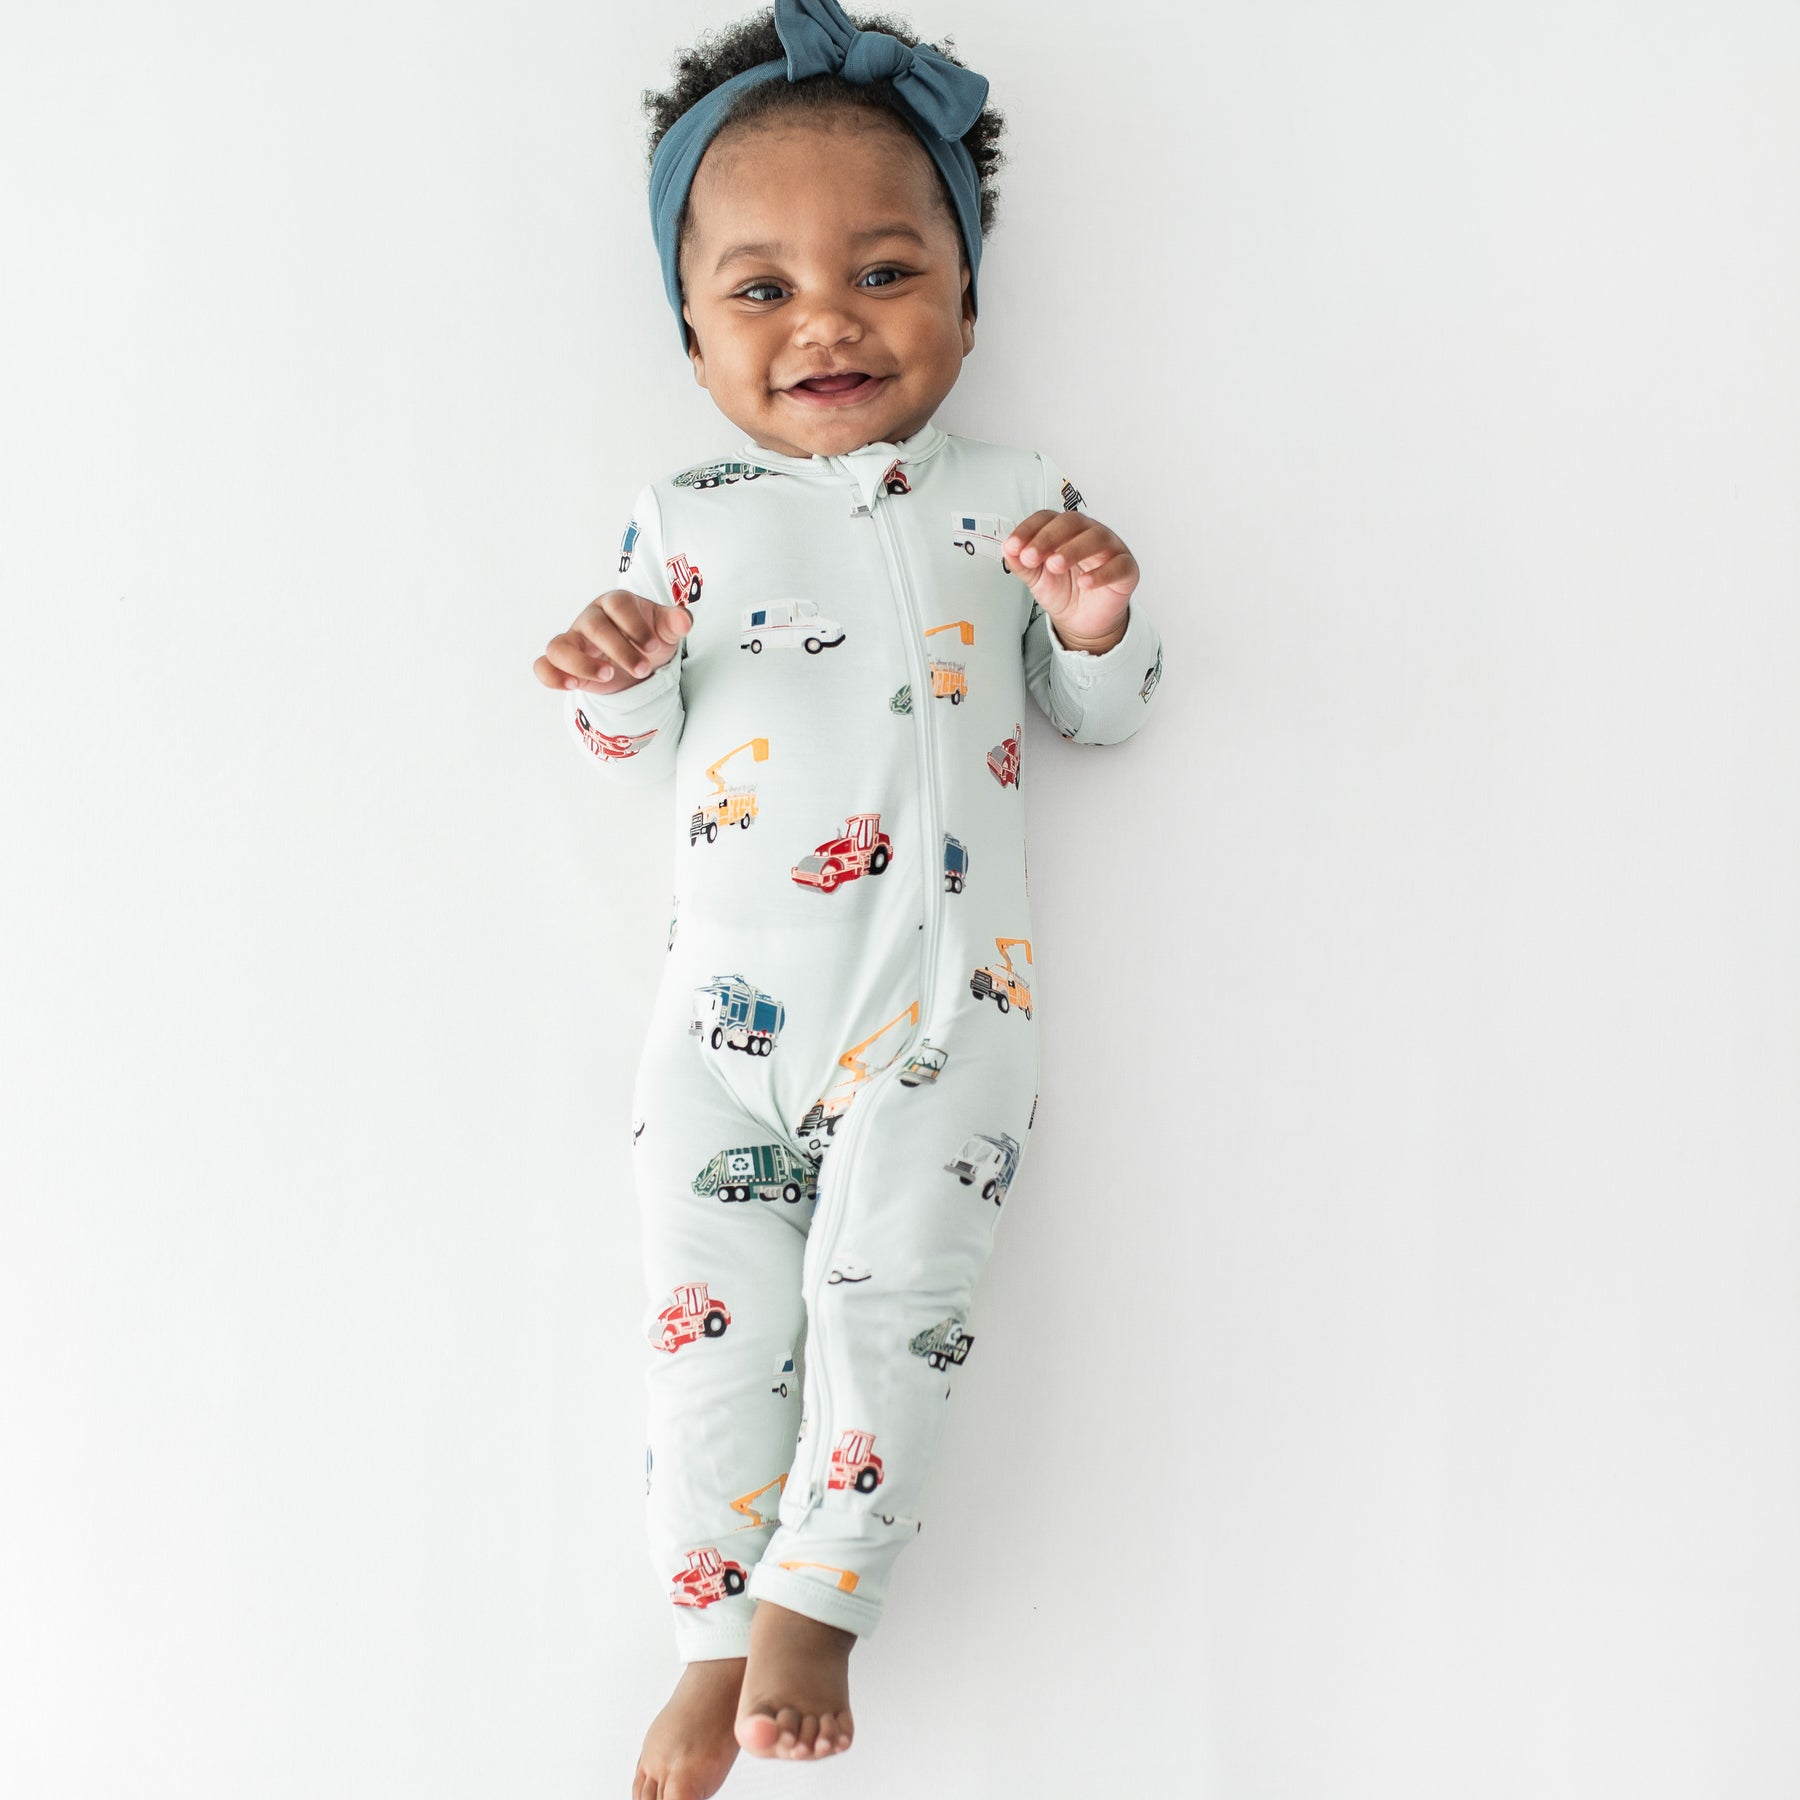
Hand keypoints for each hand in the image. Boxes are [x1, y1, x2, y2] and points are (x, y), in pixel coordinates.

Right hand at [534, 590, 691, 695]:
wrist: (638, 660)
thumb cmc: (649, 637)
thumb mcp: (666, 631)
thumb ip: (675, 623)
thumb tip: (685, 621)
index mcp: (616, 603)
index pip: (618, 605)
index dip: (634, 625)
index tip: (652, 647)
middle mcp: (590, 618)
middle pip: (593, 626)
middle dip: (619, 650)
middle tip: (643, 670)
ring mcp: (573, 640)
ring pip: (560, 645)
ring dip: (581, 663)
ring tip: (608, 677)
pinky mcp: (562, 663)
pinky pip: (544, 666)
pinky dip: (552, 676)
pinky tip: (572, 686)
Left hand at [1003, 511, 1138, 652]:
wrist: (1081, 620)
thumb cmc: (1063, 590)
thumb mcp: (1036, 578)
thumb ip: (1022, 563)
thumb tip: (1008, 549)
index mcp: (1064, 530)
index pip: (1046, 518)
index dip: (1028, 529)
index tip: (1013, 547)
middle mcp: (1088, 533)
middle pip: (1071, 522)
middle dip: (1048, 538)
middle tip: (1031, 556)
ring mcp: (1110, 548)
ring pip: (1096, 538)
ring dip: (1073, 550)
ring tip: (1054, 565)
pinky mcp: (1126, 568)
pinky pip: (1118, 565)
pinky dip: (1101, 573)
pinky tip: (1085, 582)